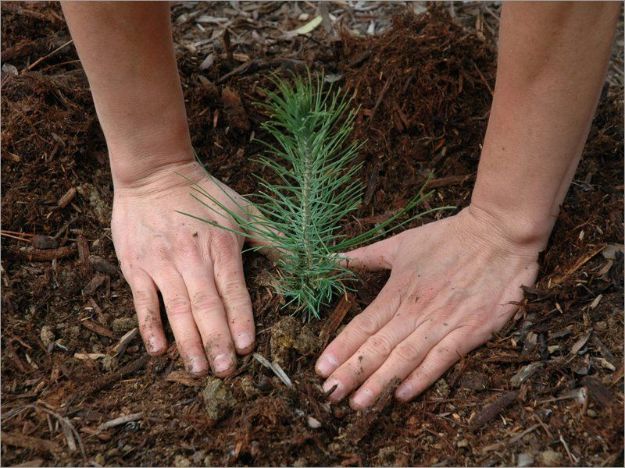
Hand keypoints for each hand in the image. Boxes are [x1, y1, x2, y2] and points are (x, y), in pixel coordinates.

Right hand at [112, 160, 254, 376]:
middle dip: (217, 341)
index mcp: (221, 248)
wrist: (155, 173)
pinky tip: (158, 350)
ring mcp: (162, 264)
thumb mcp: (244, 210)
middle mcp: (192, 259)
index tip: (247, 348)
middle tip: (225, 372)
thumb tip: (304, 259)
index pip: (233, 291)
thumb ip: (273, 238)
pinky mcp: (137, 266)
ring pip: (177, 309)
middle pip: (206, 306)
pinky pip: (143, 300)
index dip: (240, 320)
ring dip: (188, 341)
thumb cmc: (205, 194)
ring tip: (198, 370)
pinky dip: (149, 326)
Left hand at [315, 206, 540, 407]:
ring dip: (380, 382)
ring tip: (358, 404)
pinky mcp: (471, 331)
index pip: (363, 325)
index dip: (341, 348)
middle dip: (352, 373)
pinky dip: (422, 378)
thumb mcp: (401, 243)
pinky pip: (442, 359)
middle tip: (330, 395)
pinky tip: (402, 395)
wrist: (499, 234)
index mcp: (398, 291)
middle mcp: (416, 311)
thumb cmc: (448, 237)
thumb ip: (366, 256)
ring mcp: (443, 323)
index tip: (320, 369)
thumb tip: (333, 259)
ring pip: (405, 358)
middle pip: (378, 347)